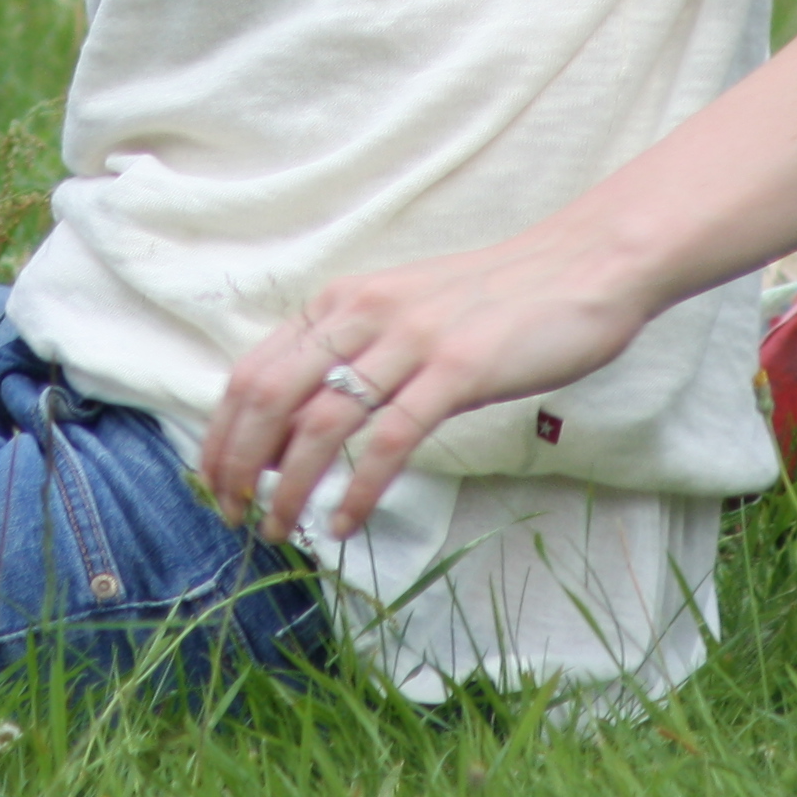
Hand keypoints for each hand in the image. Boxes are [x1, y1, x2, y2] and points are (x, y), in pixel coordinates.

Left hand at [198, 211, 660, 543]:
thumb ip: (353, 357)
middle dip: (237, 462)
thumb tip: (296, 429)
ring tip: (279, 529)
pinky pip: (391, 440)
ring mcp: (410, 340)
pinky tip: (345, 523)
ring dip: (290, 486)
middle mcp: (364, 313)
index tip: (213, 480)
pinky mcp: (457, 370)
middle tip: (230, 513)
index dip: (222, 431)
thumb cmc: (495, 301)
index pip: (254, 369)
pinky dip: (359, 489)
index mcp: (344, 300)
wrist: (582, 267)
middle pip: (269, 396)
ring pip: (321, 422)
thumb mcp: (405, 315)